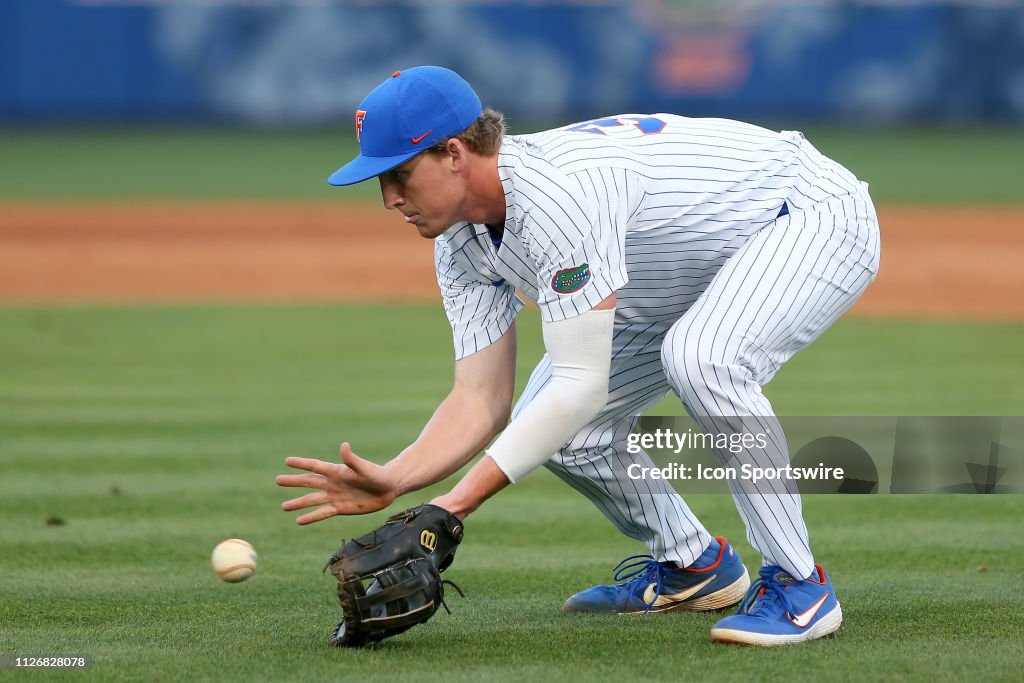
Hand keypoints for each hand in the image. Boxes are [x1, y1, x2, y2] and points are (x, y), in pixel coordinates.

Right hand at [276, 443, 397, 523]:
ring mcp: (335, 496)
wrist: (388, 488)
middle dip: (294, 482)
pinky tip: (299, 521)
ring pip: (312, 500)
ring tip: (284, 507)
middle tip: (278, 480)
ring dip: (298, 503)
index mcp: (337, 471)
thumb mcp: (365, 468)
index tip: (287, 461)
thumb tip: (344, 446)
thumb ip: (353, 460)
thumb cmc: (378, 475)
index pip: (315, 466)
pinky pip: (322, 513)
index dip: (302, 463)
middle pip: (309, 482)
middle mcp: (333, 483)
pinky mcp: (340, 508)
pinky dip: (311, 517)